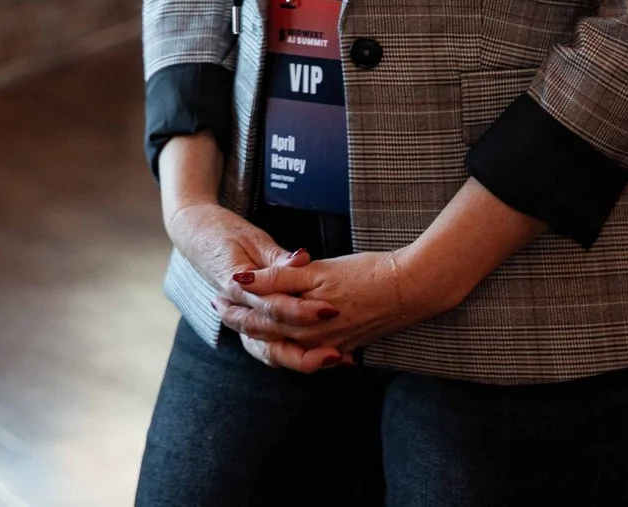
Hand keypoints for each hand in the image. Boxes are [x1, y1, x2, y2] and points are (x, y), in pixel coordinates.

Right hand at [164, 201, 343, 374]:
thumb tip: (303, 260)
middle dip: (306, 345)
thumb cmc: (223, 232)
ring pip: (267, 350)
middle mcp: (234, 307)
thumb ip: (277, 258)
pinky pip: (267, 347)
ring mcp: (238, 318)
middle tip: (338, 351)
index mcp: (235, 283)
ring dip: (301, 359)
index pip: (270, 304)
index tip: (330, 310)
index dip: (301, 309)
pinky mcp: (247, 322)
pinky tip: (320, 357)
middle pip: (270, 336)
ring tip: (334, 360)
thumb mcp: (252, 238)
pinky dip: (292, 355)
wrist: (194, 234)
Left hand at [213, 246, 449, 369]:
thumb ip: (277, 279)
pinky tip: (288, 341)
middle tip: (220, 309)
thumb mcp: (317, 273)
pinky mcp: (348, 345)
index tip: (216, 298)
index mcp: (300, 321)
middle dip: (242, 323)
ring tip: (247, 324)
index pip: (257, 319)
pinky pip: (312, 352)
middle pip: (268, 335)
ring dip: (265, 335)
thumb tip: (241, 280)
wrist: (411, 290)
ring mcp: (331, 345)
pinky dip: (293, 347)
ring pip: (288, 346)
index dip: (234, 308)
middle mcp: (313, 340)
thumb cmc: (365, 275)